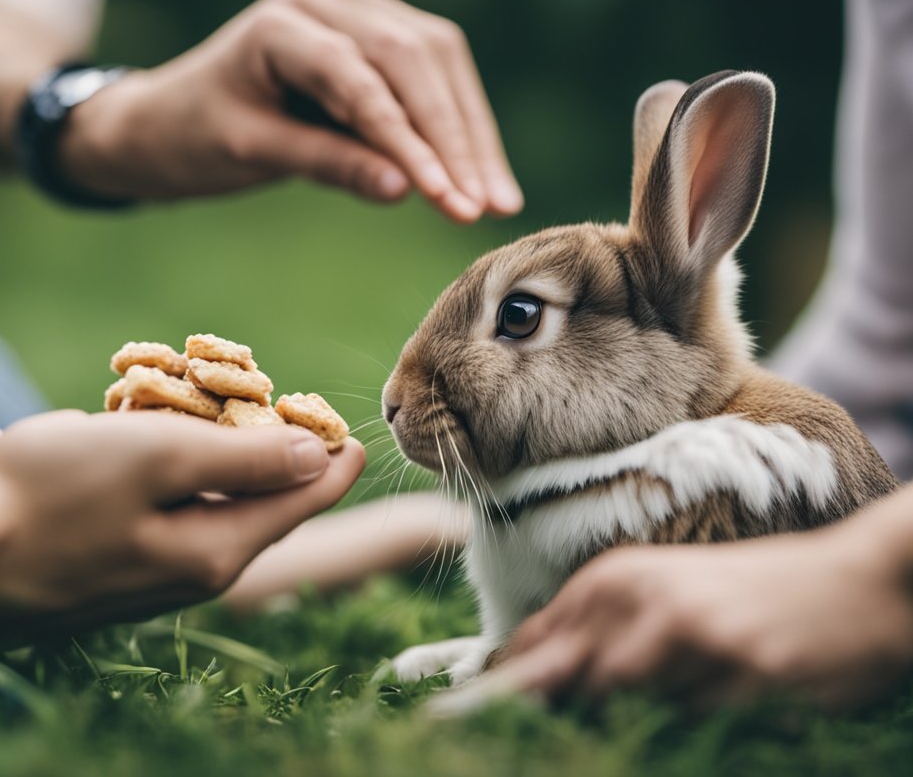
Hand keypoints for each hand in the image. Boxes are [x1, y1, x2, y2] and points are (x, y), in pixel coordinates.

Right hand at [0, 410, 364, 642]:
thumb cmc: (47, 495)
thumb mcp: (155, 457)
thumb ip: (242, 461)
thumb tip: (316, 458)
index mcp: (215, 550)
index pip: (299, 502)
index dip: (331, 461)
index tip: (353, 434)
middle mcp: (191, 576)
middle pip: (259, 510)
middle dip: (279, 461)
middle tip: (292, 417)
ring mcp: (147, 580)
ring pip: (211, 515)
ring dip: (224, 469)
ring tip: (228, 425)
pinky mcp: (109, 572)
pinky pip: (165, 521)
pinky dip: (174, 483)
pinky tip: (155, 455)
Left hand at [62, 0, 521, 222]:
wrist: (171, 114)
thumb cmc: (197, 135)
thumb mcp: (251, 154)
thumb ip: (325, 163)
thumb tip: (405, 191)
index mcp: (281, 23)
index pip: (361, 79)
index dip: (408, 142)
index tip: (445, 198)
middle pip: (414, 61)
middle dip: (456, 140)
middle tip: (486, 208)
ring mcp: (355, 4)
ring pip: (438, 62)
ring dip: (471, 134)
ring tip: (496, 201)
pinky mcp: (376, 28)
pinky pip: (434, 70)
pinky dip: (459, 123)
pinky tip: (480, 172)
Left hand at [435, 527, 912, 713]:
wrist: (850, 586)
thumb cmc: (747, 598)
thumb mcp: (663, 597)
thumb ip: (597, 632)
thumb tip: (522, 678)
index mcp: (614, 578)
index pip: (532, 644)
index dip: (502, 689)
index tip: (461, 723)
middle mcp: (641, 598)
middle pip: (562, 679)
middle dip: (553, 711)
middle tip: (536, 734)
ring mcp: (689, 632)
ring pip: (622, 705)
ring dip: (632, 722)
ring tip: (680, 687)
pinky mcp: (738, 667)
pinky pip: (689, 721)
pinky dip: (691, 724)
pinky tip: (719, 699)